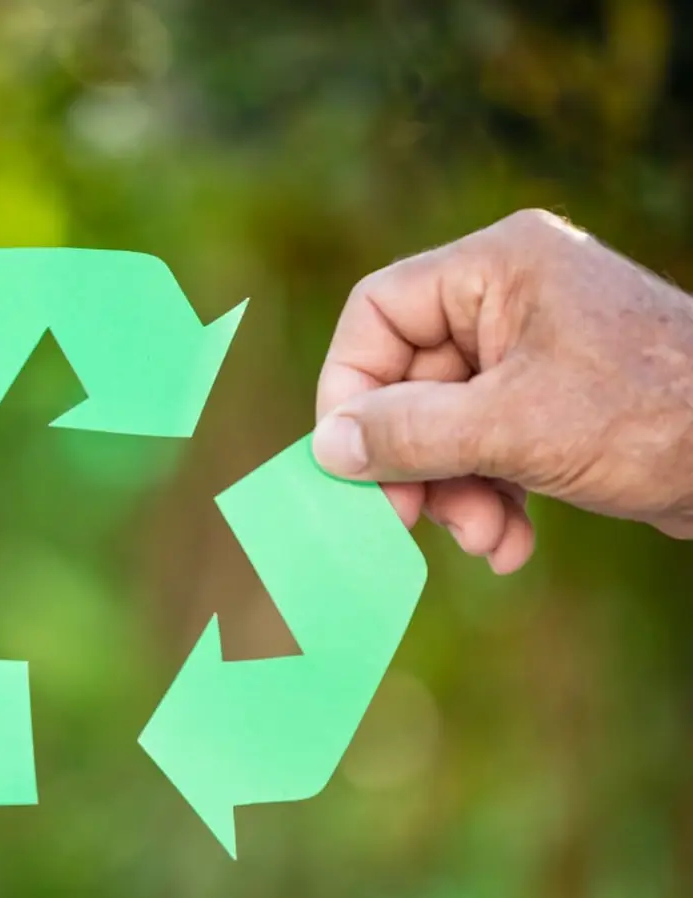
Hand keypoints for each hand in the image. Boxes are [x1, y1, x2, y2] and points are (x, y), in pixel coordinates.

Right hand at [312, 208, 692, 572]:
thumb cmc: (657, 417)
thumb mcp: (514, 427)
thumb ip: (410, 433)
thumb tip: (327, 448)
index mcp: (497, 267)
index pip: (378, 313)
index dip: (350, 389)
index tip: (352, 462)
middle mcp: (508, 299)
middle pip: (409, 380)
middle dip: (416, 462)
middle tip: (412, 522)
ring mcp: (531, 351)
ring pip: (444, 423)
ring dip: (453, 492)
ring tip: (486, 539)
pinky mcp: (552, 401)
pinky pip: (486, 445)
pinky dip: (488, 496)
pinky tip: (511, 542)